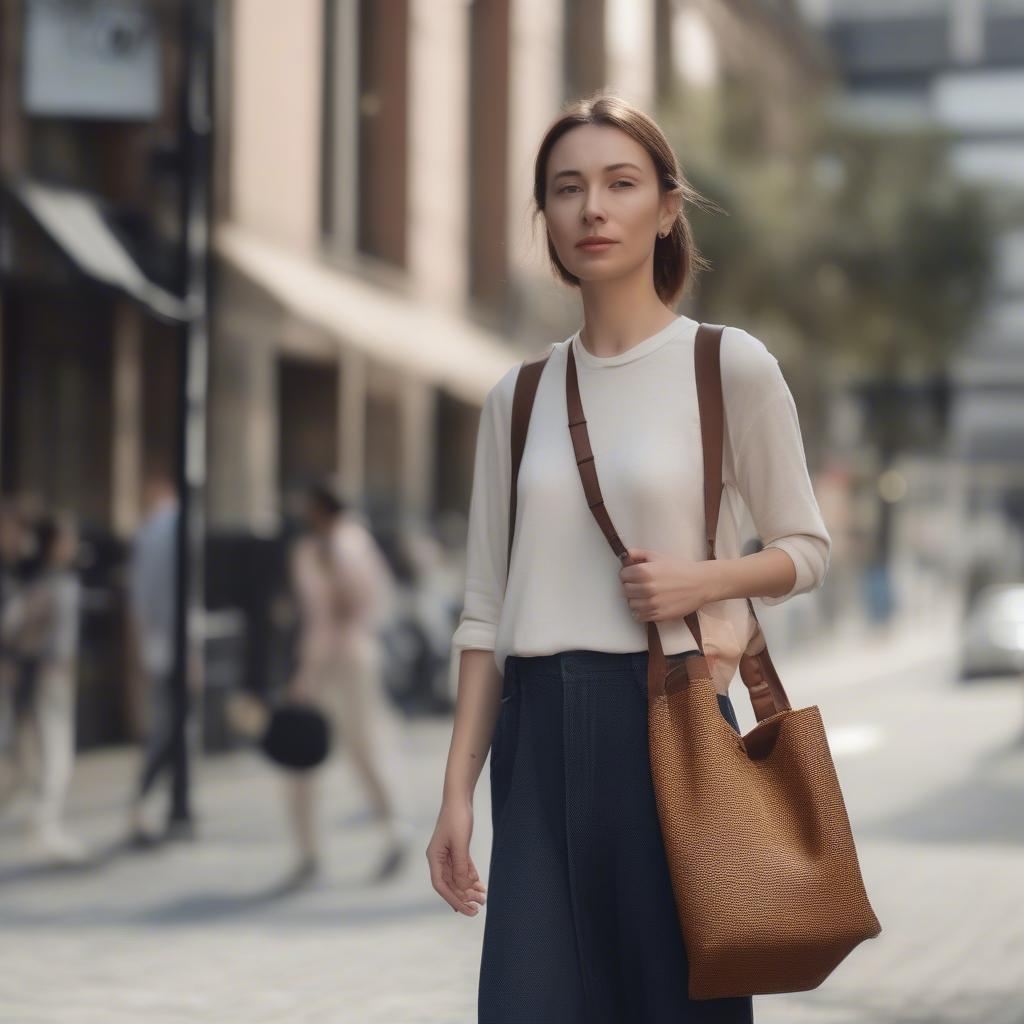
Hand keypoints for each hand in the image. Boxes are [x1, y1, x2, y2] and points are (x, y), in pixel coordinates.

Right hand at [426, 800, 486, 915]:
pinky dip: (471, 877)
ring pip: (457, 877)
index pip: (441, 885)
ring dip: (469, 889)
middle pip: (450, 884)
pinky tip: (480, 885)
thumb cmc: (457, 817)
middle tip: (479, 907)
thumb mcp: (460, 843)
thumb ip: (461, 866)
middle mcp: (439, 858)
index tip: (466, 910)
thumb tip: (464, 888)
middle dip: (463, 896)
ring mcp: (447, 854)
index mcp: (434, 857)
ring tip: (482, 898)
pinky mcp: (456, 848)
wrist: (459, 797)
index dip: (453, 899)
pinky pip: (463, 868)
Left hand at [619, 547, 721, 622]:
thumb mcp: (658, 556)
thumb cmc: (679, 568)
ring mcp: (652, 604)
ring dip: (636, 600)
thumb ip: (637, 554)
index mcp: (644, 572)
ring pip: (631, 604)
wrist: (700, 584)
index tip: (635, 575)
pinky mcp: (658, 615)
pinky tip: (650, 605)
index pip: (622, 575)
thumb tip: (623, 556)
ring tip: (646, 595)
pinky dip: (642, 611)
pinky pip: (639, 616)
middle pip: (625, 590)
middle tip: (641, 585)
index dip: (628, 574)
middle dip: (631, 586)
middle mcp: (646, 588)